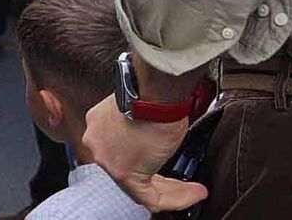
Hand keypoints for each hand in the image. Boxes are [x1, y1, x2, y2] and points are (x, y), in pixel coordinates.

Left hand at [83, 95, 206, 211]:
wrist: (154, 94)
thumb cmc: (153, 95)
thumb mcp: (143, 109)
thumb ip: (141, 125)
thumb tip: (156, 132)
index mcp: (99, 123)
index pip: (121, 149)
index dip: (148, 159)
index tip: (164, 158)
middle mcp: (97, 142)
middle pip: (130, 168)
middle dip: (162, 178)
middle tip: (183, 182)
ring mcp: (106, 159)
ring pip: (139, 185)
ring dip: (173, 189)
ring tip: (194, 189)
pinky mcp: (122, 173)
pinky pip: (149, 196)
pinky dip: (175, 197)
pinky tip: (193, 192)